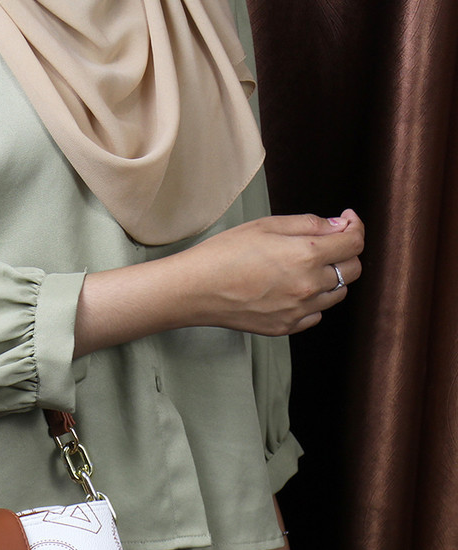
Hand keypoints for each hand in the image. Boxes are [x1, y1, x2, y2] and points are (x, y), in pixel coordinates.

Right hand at [74, 210, 364, 356]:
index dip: (354, 226)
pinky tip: (292, 290)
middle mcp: (309, 286)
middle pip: (353, 270)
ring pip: (337, 294)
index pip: (354, 242)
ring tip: (306, 268)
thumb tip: (339, 227)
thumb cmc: (224, 253)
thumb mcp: (266, 225)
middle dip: (346, 253)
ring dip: (331, 278)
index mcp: (306, 255)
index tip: (344, 220)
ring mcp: (298, 311)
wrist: (195, 290)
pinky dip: (313, 302)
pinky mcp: (285, 328)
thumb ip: (309, 225)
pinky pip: (315, 316)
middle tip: (327, 244)